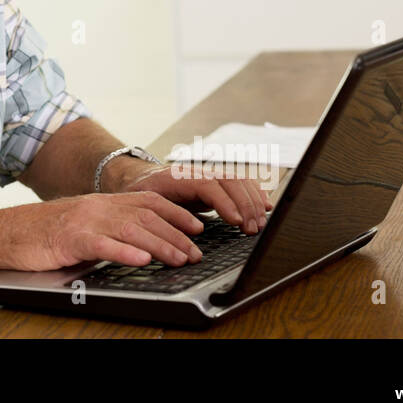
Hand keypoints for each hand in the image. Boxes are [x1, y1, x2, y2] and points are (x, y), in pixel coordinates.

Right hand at [0, 192, 206, 272]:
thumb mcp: (81, 224)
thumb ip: (108, 228)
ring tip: (180, 259)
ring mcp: (84, 221)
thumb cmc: (40, 232)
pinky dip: (124, 252)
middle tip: (196, 252)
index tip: (197, 227)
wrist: (3, 232)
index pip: (148, 201)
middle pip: (146, 216)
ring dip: (160, 245)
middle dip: (176, 234)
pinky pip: (102, 244)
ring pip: (131, 229)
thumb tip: (141, 243)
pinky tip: (141, 260)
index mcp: (101, 202)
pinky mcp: (70, 239)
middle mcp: (97, 207)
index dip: (176, 213)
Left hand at [121, 163, 271, 234]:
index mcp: (178, 177)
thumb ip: (161, 212)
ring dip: (252, 201)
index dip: (225, 202)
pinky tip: (265, 206)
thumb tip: (187, 229)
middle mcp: (197, 172)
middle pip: (229, 180)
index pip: (208, 185)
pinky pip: (240, 183)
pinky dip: (255, 193)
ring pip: (237, 180)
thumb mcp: (144, 202)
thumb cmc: (140, 193)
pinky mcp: (215, 183)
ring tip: (259, 224)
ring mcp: (208, 175)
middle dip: (245, 205)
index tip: (236, 221)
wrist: (138, 178)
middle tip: (252, 230)